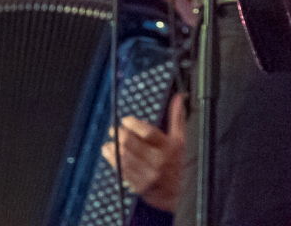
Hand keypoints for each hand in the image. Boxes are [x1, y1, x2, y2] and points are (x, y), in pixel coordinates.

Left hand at [101, 94, 184, 212]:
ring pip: (125, 158)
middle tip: (113, 130)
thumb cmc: (178, 161)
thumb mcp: (181, 140)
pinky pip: (122, 170)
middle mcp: (159, 161)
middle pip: (133, 145)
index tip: (125, 120)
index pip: (148, 133)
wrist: (176, 193)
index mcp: (170, 148)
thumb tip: (179, 97)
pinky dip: (113, 160)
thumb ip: (178, 118)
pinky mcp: (139, 185)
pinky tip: (109, 154)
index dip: (134, 124)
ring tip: (109, 142)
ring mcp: (148, 175)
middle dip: (120, 135)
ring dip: (113, 148)